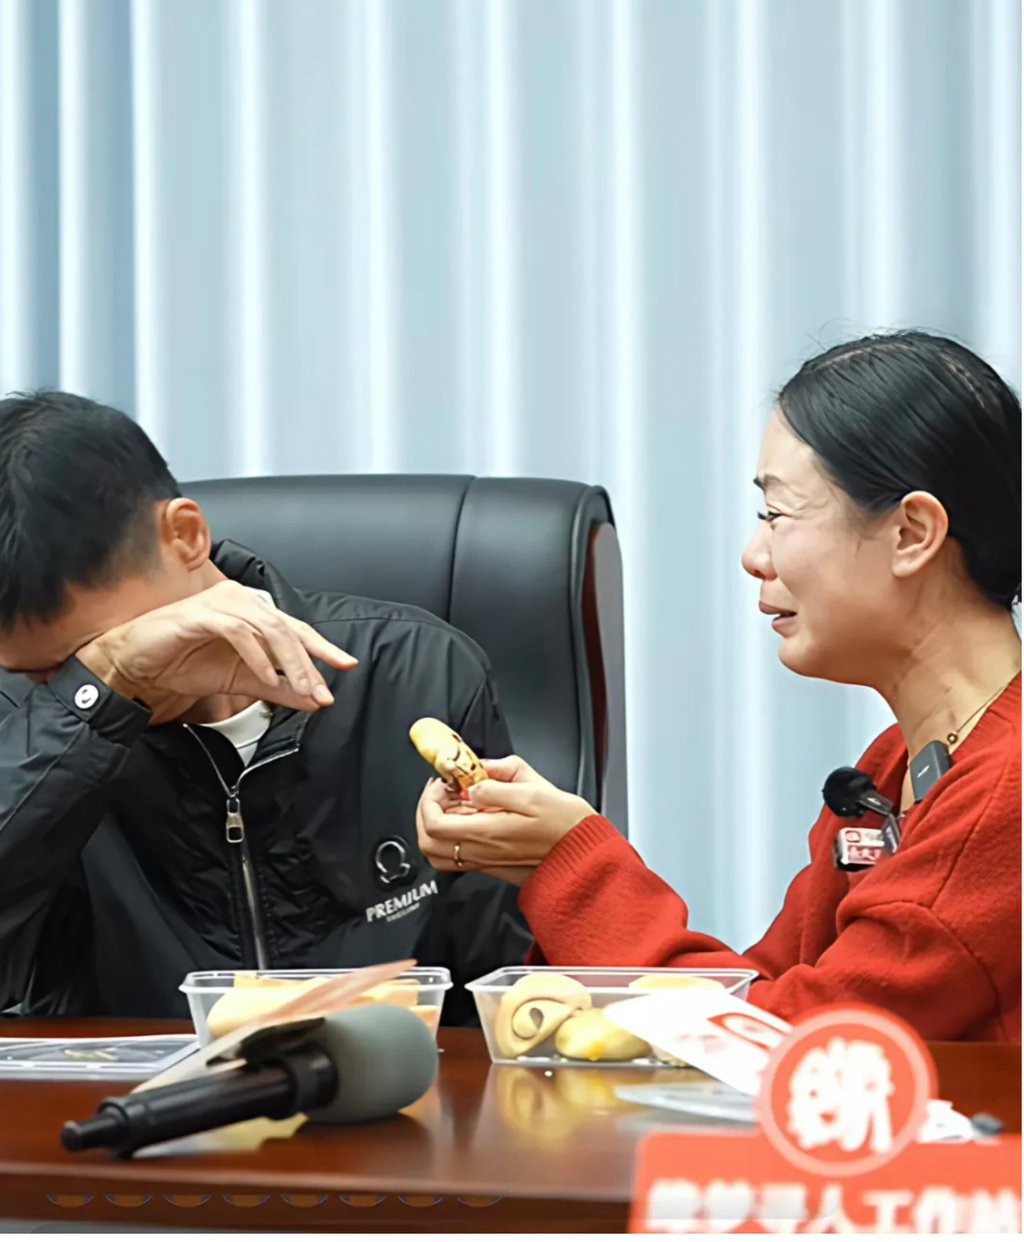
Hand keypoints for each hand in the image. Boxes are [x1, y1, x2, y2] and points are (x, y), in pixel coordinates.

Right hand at [77, 581, 357, 721]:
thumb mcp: (240, 680)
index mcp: (251, 612)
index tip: (346, 665)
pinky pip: (238, 631)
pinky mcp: (201, 614)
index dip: (322, 647)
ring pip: (269, 628)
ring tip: (301, 688)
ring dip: (288, 662)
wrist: (136, 663)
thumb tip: (313, 700)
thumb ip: (278, 688)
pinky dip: (256, 656)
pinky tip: (266, 676)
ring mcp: (221, 604)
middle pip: (287, 629)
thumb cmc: (183, 662)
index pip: (295, 628)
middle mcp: (241, 601)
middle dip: (309, 662)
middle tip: (321, 690)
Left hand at [416, 755, 594, 885]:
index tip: (441, 783)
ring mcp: (485, 861)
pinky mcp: (492, 865)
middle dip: (426, 812)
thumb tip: (472, 782)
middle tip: (441, 792)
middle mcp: (481, 851)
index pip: (434, 823)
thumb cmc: (564, 822)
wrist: (582, 852)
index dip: (428, 800)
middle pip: (428, 842)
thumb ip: (496, 782)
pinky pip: (457, 856)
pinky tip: (468, 818)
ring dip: (435, 827)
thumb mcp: (533, 788)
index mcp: (487, 832)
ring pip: (438, 853)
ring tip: (451, 805)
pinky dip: (451, 838)